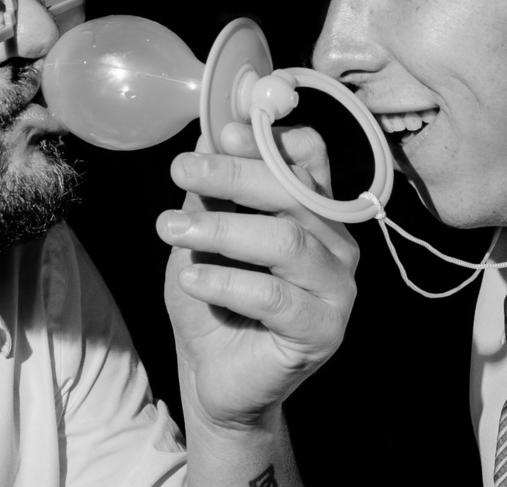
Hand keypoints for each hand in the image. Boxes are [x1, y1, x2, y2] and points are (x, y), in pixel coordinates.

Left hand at [156, 122, 358, 433]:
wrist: (213, 373)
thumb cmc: (214, 296)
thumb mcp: (203, 232)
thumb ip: (212, 189)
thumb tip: (208, 134)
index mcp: (312, 208)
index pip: (308, 154)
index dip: (268, 137)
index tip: (219, 133)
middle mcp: (335, 240)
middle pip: (294, 189)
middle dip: (233, 174)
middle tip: (180, 170)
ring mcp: (336, 286)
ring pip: (286, 239)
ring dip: (222, 229)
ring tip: (170, 230)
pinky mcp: (323, 329)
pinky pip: (276, 296)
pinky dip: (227, 283)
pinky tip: (191, 281)